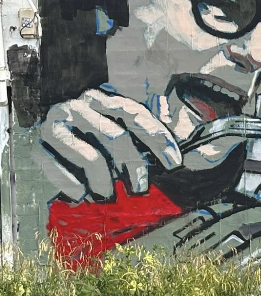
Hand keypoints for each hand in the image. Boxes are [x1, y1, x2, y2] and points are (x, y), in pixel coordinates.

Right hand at [39, 88, 181, 201]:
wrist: (51, 135)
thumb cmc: (98, 139)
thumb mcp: (125, 131)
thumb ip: (150, 139)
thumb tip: (187, 155)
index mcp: (105, 99)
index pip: (136, 115)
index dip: (158, 139)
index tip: (175, 164)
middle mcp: (80, 106)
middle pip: (115, 137)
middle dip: (133, 166)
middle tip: (140, 189)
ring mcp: (56, 124)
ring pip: (89, 156)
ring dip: (104, 182)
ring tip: (109, 196)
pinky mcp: (38, 145)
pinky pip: (55, 167)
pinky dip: (71, 184)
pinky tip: (82, 195)